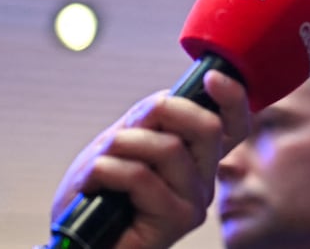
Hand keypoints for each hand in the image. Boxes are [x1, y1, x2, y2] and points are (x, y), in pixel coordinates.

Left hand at [49, 71, 248, 248]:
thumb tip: (169, 98)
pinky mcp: (177, 221)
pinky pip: (143, 176)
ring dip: (121, 145)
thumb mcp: (121, 143)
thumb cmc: (96, 195)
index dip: (233, 97)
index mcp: (196, 159)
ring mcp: (194, 201)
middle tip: (124, 130)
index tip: (211, 77)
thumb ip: (149, 121)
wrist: (76, 241)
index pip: (233, 125)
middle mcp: (204, 180)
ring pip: (170, 147)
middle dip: (161, 111)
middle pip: (208, 127)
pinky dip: (106, 170)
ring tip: (98, 164)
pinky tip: (93, 184)